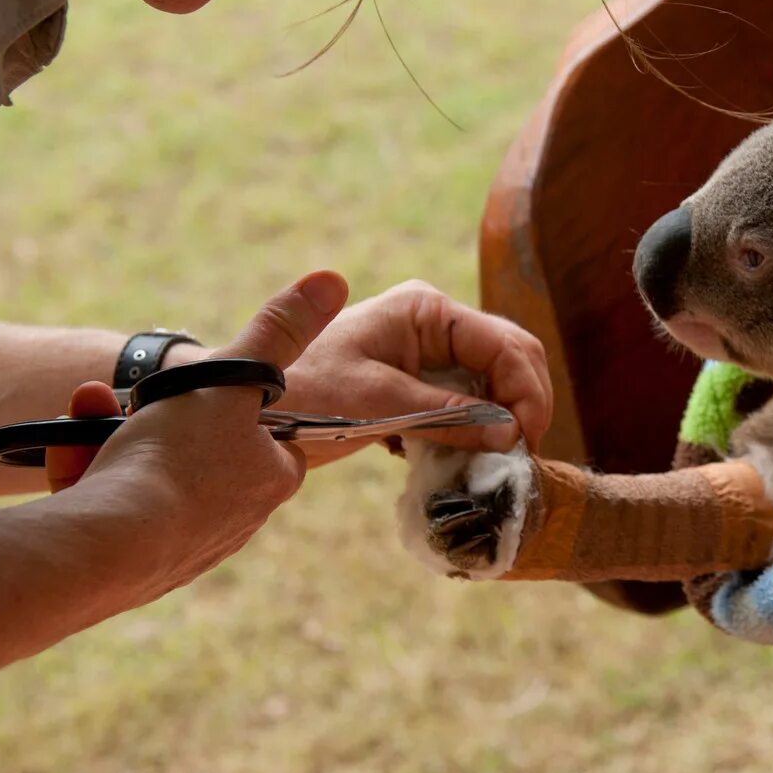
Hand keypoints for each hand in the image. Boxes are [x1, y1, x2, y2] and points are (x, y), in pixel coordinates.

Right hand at [45, 272, 346, 609]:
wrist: (108, 548)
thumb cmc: (178, 460)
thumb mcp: (229, 378)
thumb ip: (276, 332)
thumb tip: (333, 280)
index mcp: (272, 478)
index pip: (265, 429)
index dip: (225, 400)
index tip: (192, 388)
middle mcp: (236, 521)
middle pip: (191, 446)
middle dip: (146, 411)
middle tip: (117, 397)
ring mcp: (182, 549)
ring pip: (142, 474)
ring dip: (105, 435)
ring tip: (86, 413)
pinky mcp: (130, 571)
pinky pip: (109, 509)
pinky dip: (85, 476)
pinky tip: (68, 462)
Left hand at [255, 279, 552, 464]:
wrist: (246, 405)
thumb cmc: (303, 391)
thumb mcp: (376, 401)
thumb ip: (446, 414)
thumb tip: (509, 434)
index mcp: (427, 310)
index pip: (504, 344)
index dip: (525, 392)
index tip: (525, 441)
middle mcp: (436, 323)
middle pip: (511, 357)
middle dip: (523, 404)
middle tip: (522, 455)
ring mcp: (430, 352)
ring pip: (495, 382)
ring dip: (504, 419)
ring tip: (501, 461)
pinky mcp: (420, 382)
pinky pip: (469, 401)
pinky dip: (478, 429)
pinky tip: (470, 456)